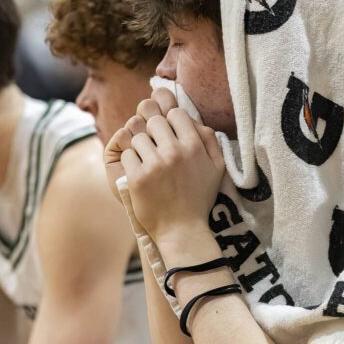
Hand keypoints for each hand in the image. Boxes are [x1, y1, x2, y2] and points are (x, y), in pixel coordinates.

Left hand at [119, 88, 223, 242]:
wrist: (182, 230)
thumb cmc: (198, 198)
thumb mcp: (216, 168)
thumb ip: (209, 140)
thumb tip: (196, 120)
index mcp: (194, 147)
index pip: (175, 113)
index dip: (171, 122)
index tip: (169, 136)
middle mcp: (175, 152)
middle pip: (154, 121)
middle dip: (153, 133)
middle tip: (156, 149)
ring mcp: (155, 164)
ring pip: (137, 137)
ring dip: (140, 148)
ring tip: (147, 162)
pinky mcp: (137, 177)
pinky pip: (126, 154)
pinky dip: (130, 162)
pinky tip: (140, 174)